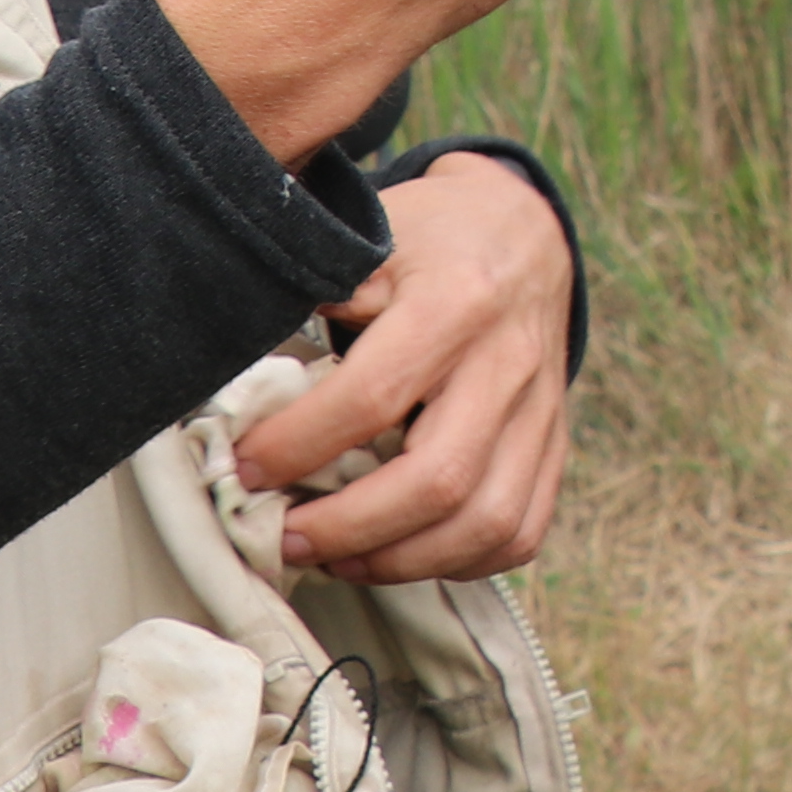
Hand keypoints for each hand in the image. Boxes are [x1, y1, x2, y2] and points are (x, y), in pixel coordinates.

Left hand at [241, 160, 580, 583]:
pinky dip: (461, 562)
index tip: (245, 469)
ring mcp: (541, 409)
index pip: (372, 397)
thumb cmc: (428, 238)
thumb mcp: (366, 237)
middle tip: (286, 537)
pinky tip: (403, 553)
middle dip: (348, 528)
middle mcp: (509, 361)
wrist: (524, 229)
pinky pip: (522, 530)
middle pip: (438, 480)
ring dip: (402, 560)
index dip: (298, 447)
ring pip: (488, 522)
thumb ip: (309, 293)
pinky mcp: (554, 441)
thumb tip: (236, 379)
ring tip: (338, 557)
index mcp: (456, 300)